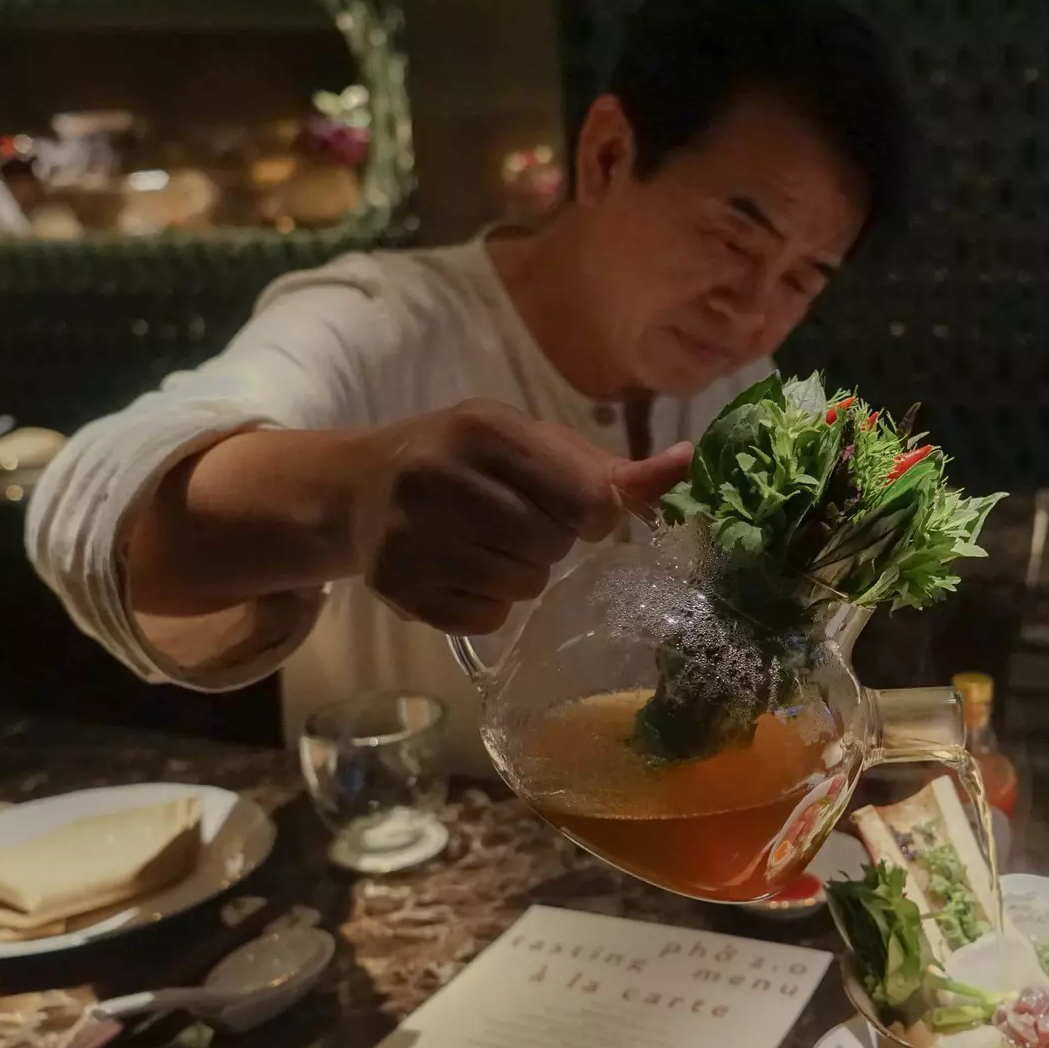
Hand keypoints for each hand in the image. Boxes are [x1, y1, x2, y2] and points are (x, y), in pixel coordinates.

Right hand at [356, 399, 690, 632]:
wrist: (359, 488)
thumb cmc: (468, 461)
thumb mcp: (533, 444)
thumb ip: (610, 467)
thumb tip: (689, 466)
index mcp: (484, 428)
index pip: (585, 497)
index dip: (592, 514)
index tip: (572, 508)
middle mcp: (439, 476)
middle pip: (553, 546)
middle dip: (551, 542)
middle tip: (519, 524)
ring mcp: (411, 534)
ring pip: (523, 587)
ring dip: (522, 575)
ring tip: (488, 546)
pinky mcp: (397, 586)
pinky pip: (486, 619)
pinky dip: (487, 606)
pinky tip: (462, 572)